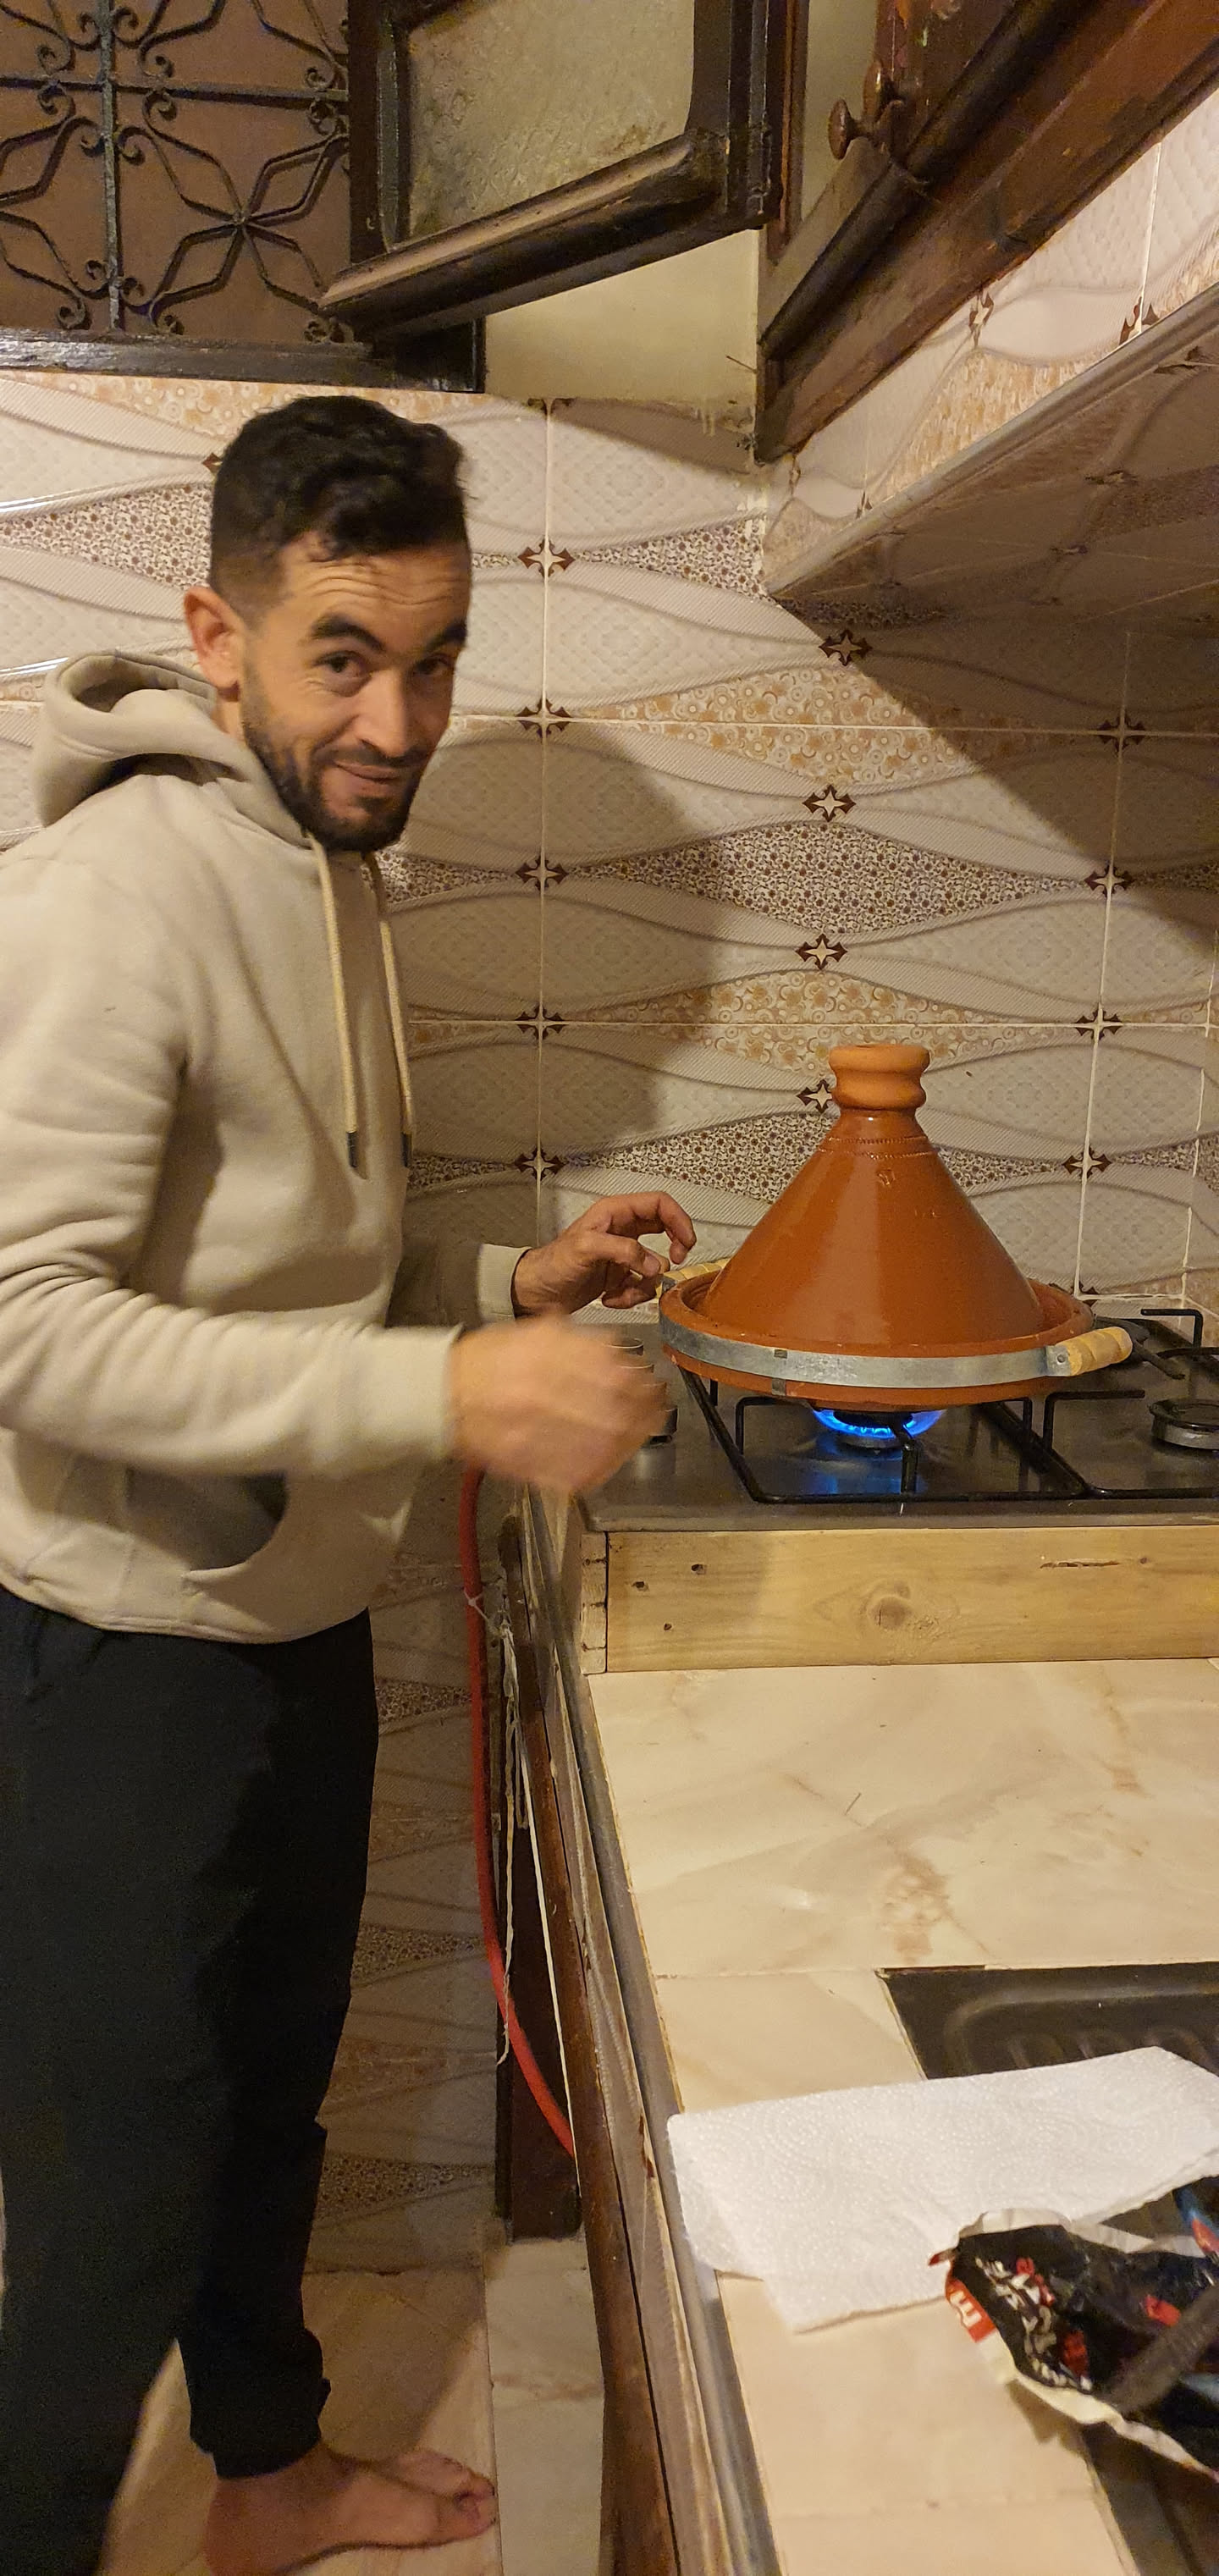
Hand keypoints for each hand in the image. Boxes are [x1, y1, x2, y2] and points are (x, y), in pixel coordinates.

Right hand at [449, 1317, 667, 1489]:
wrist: (440, 1393)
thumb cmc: (487, 1362)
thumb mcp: (531, 1333)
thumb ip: (575, 1340)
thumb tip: (620, 1353)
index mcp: (545, 1357)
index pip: (613, 1373)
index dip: (642, 1383)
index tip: (654, 1386)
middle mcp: (543, 1392)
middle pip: (615, 1409)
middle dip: (645, 1413)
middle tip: (657, 1411)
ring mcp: (534, 1431)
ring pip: (600, 1443)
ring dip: (629, 1440)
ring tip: (639, 1434)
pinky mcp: (525, 1462)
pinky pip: (573, 1471)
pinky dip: (598, 1467)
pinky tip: (610, 1459)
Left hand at [510, 1193, 696, 1315]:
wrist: (536, 1292)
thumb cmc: (552, 1264)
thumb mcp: (585, 1249)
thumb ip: (622, 1250)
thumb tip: (652, 1262)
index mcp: (614, 1213)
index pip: (659, 1204)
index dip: (678, 1220)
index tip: (686, 1241)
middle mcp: (622, 1230)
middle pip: (665, 1231)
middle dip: (672, 1250)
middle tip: (674, 1262)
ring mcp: (623, 1255)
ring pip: (656, 1266)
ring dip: (643, 1283)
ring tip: (620, 1290)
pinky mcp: (620, 1276)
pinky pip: (642, 1286)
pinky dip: (631, 1296)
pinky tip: (610, 1297)